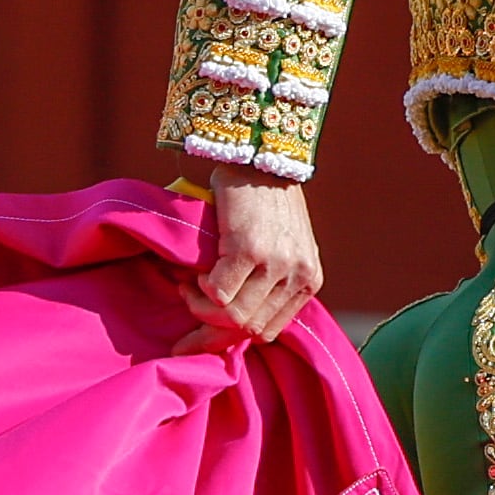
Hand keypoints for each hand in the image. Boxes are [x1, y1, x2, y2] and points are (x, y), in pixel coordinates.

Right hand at [199, 176, 320, 339]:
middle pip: (249, 329)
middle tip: (186, 314)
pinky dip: (200, 290)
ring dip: (202, 308)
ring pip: (233, 316)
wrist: (260, 156)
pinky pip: (218, 293)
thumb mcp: (284, 246)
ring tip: (189, 287)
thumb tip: (234, 316)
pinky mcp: (249, 249)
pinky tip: (195, 274)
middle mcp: (297, 276)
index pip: (269, 331)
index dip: (233, 337)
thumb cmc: (265, 201)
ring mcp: (275, 264)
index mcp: (308, 280)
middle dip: (210, 333)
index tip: (203, 338)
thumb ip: (271, 279)